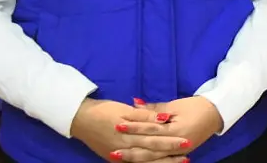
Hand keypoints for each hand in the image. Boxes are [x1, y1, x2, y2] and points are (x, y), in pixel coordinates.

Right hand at [69, 98, 190, 161]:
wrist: (79, 119)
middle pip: (151, 153)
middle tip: (187, 154)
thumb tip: (164, 118)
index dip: (170, 141)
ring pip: (144, 162)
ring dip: (162, 162)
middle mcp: (125, 149)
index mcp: (128, 135)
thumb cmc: (104, 111)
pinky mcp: (115, 159)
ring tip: (179, 161)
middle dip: (170, 155)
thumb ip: (144, 116)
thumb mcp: (124, 109)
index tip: (186, 141)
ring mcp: (119, 156)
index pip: (154, 139)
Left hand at [117, 96, 222, 159]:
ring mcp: (179, 152)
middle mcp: (178, 145)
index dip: (134, 127)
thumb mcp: (176, 105)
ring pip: (154, 158)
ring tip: (120, 157)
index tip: (118, 124)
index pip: (151, 130)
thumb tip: (134, 104)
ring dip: (136, 158)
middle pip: (150, 149)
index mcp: (177, 130)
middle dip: (131, 149)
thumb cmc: (197, 106)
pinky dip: (148, 161)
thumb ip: (154, 109)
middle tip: (113, 149)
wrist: (217, 114)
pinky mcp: (179, 155)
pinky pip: (161, 161)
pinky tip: (136, 162)